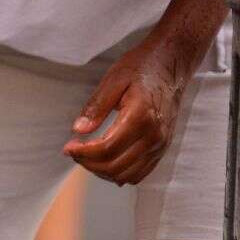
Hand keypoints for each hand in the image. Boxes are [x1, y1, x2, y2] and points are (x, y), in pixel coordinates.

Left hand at [63, 38, 189, 184]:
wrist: (171, 64)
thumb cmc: (142, 67)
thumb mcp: (114, 79)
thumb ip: (96, 106)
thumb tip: (79, 130)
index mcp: (141, 116)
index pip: (107, 149)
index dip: (83, 153)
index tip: (68, 147)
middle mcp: (154, 136)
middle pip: (116, 167)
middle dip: (89, 163)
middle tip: (74, 150)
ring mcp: (160, 144)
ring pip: (127, 176)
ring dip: (103, 171)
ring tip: (88, 155)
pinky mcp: (163, 148)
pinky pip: (140, 173)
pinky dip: (120, 173)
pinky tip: (106, 159)